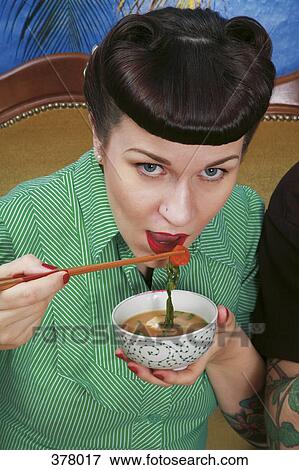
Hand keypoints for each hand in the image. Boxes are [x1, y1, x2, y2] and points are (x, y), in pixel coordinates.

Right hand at [0, 255, 67, 349]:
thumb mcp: (3, 272)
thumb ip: (25, 265)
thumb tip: (49, 270)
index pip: (28, 294)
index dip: (49, 283)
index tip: (62, 274)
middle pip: (37, 303)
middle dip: (47, 288)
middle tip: (49, 278)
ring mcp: (8, 334)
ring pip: (40, 310)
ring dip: (41, 298)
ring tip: (26, 293)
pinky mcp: (16, 340)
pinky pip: (37, 320)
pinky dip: (36, 309)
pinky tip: (23, 306)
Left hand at [115, 305, 236, 386]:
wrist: (221, 341)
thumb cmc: (223, 336)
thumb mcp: (228, 328)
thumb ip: (227, 320)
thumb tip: (222, 311)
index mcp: (198, 363)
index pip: (186, 377)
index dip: (172, 378)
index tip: (160, 373)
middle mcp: (183, 365)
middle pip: (163, 377)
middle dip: (146, 374)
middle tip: (131, 364)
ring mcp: (173, 361)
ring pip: (154, 369)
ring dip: (137, 364)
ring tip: (121, 354)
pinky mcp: (165, 354)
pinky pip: (151, 358)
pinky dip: (137, 354)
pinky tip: (124, 348)